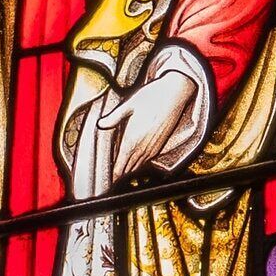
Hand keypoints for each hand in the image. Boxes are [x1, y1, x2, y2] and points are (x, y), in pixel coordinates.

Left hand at [103, 62, 208, 180]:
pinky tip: (134, 163)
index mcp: (132, 139)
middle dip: (118, 174)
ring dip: (128, 170)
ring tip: (119, 175)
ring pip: (138, 166)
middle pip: (128, 168)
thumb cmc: (152, 97)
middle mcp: (143, 147)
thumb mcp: (129, 105)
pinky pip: (147, 160)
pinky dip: (138, 164)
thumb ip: (114, 117)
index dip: (113, 174)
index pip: (120, 164)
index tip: (106, 180)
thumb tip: (100, 124)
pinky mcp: (160, 145)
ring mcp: (153, 147)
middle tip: (110, 180)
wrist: (174, 94)